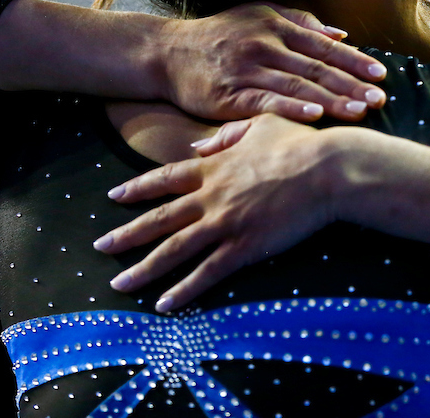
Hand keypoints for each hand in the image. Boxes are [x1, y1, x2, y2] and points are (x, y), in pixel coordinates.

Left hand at [94, 114, 336, 312]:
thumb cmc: (301, 143)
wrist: (329, 170)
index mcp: (215, 166)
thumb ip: (226, 134)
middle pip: (160, 218)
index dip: (138, 188)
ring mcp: (226, 223)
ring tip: (120, 284)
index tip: (114, 196)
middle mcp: (212, 197)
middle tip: (100, 248)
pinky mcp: (245, 247)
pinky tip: (164, 304)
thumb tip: (199, 144)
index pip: (166, 178)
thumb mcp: (261, 124)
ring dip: (144, 269)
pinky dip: (184, 290)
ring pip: (175, 250)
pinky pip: (207, 273)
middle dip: (127, 234)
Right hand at [159, 2, 386, 122]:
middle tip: (379, 99)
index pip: (324, 46)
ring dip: (331, 99)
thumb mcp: (259, 16)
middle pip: (316, 67)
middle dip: (351, 84)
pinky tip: (314, 115)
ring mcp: (248, 68)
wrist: (167, 52)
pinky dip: (292, 107)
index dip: (354, 61)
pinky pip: (266, 101)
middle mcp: (265, 44)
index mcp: (276, 25)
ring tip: (359, 111)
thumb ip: (301, 23)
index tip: (380, 75)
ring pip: (297, 85)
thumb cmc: (220, 35)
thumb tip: (341, 35)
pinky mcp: (231, 93)